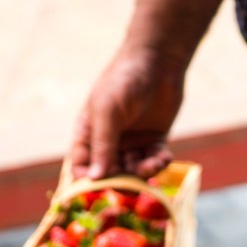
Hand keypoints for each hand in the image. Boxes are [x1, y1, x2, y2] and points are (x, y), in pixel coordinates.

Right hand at [69, 48, 184, 179]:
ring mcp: (132, 142)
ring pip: (134, 170)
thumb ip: (102, 144)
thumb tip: (95, 179)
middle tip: (134, 180)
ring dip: (143, 172)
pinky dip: (159, 163)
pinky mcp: (153, 140)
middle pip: (110, 173)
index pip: (82, 165)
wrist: (159, 60)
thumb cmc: (124, 79)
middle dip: (121, 179)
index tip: (99, 186)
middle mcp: (109, 141)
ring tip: (154, 164)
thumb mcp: (108, 111)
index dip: (88, 179)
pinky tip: (164, 158)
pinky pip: (154, 161)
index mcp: (89, 132)